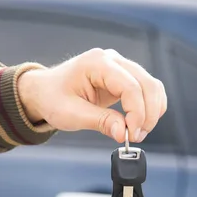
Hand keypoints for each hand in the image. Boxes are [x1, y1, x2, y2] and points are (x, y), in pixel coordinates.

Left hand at [17, 48, 166, 142]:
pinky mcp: (124, 78)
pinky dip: (149, 108)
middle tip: (136, 137)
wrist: (44, 91)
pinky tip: (138, 124)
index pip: (130, 86)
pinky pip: (146, 91)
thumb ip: (100, 121)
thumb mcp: (71, 114)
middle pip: (147, 84)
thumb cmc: (52, 98)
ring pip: (151, 87)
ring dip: (152, 112)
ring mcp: (120, 67)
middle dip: (148, 114)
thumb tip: (122, 133)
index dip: (137, 112)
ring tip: (136, 133)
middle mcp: (113, 60)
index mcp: (97, 63)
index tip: (131, 134)